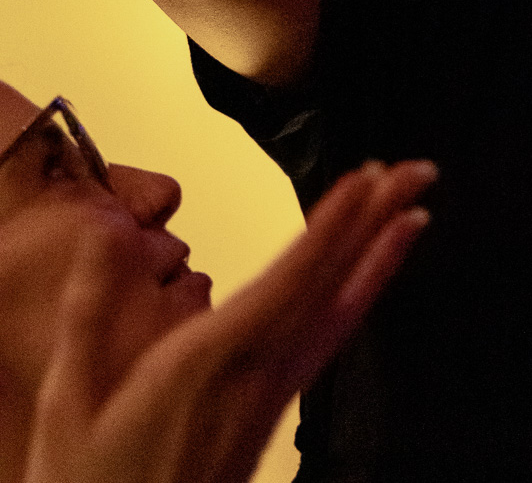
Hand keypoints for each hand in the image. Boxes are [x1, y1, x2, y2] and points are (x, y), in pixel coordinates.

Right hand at [24, 160, 435, 482]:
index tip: (365, 180)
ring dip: (378, 254)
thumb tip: (108, 229)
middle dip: (375, 222)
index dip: (330, 228)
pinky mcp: (277, 406)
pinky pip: (330, 339)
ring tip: (413, 208)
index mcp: (207, 364)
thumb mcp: (68, 400)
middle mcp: (256, 375)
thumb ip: (90, 308)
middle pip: (329, 285)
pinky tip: (374, 274)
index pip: (285, 281)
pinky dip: (359, 297)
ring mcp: (275, 393)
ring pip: (339, 312)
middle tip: (417, 171)